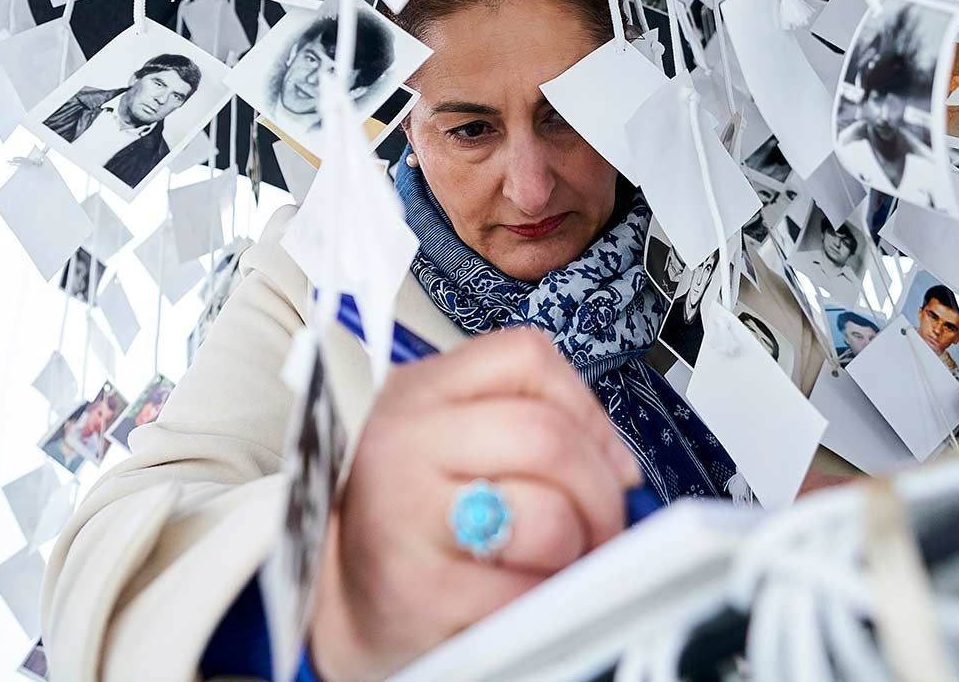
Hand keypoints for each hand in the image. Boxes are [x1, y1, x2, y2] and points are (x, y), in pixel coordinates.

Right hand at [309, 329, 643, 680]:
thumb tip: (619, 466)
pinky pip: (527, 593)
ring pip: (547, 518)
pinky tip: (523, 595)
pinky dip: (545, 600)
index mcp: (421, 391)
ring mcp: (407, 516)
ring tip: (557, 560)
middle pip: (547, 438)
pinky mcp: (420, 593)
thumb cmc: (413, 515)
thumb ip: (529, 424)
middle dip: (599, 490)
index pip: (526, 358)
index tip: (606, 454)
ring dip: (575, 550)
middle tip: (604, 524)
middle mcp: (406, 442)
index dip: (588, 408)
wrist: (340, 597)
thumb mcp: (451, 440)